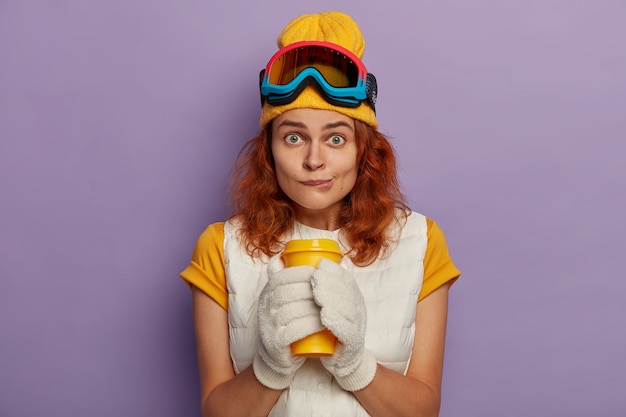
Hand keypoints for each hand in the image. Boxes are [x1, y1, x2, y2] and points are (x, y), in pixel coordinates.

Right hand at [253, 255, 323, 389]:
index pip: (283, 276)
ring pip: (293, 310)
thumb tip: (327, 257)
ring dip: (315, 308)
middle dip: (313, 290)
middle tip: (332, 294)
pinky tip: (323, 324)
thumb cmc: (291, 322)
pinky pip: (292, 331)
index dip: (304, 273)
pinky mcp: (274, 342)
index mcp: (268, 292)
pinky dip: (310, 326)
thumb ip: (301, 278)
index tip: (323, 275)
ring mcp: (267, 324)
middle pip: (290, 292)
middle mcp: (264, 306)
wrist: (278, 357)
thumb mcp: (290, 298)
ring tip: (332, 309)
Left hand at [311, 258, 376, 390]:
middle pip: (348, 292)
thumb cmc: (325, 326)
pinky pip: (348, 332)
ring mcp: (357, 326)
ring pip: (348, 310)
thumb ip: (306, 283)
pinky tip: (325, 316)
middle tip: (314, 279)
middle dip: (331, 283)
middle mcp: (357, 309)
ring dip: (333, 300)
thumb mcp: (320, 302)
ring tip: (317, 295)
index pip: (346, 279)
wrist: (338, 359)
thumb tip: (282, 258)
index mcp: (351, 296)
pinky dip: (337, 322)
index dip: (334, 271)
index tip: (318, 266)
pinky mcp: (353, 344)